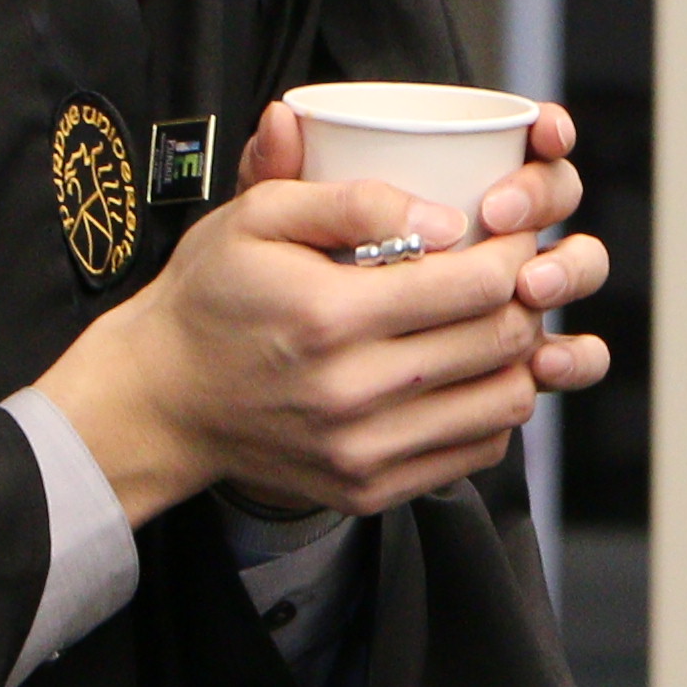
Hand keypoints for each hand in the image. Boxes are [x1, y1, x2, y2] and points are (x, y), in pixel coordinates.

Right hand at [29, 99, 612, 521]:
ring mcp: (364, 450)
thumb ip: (349, 197)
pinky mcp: (369, 489)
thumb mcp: (255, 217)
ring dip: (516, 357)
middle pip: (501, 340)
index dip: (514, 250)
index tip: (509, 232)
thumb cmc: (212, 296)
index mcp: (330, 315)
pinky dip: (489, 409)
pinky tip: (464, 375)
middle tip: (511, 273)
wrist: (161, 399)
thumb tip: (446, 213)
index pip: (478, 283)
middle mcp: (353, 392)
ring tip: (490, 323)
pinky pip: (476, 450)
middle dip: (525, 297)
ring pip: (505, 402)